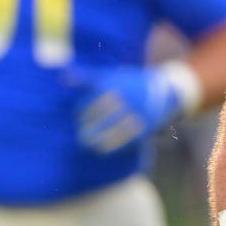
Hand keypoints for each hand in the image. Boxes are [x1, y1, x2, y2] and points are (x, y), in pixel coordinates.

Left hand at [71, 62, 196, 153]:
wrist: (163, 90)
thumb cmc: (128, 83)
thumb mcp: (109, 75)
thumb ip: (86, 77)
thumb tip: (62, 76)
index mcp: (116, 84)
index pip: (93, 100)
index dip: (81, 111)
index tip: (75, 117)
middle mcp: (127, 98)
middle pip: (102, 116)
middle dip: (88, 127)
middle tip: (79, 135)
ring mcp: (138, 112)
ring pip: (114, 129)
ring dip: (99, 139)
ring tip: (87, 145)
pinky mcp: (146, 125)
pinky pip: (127, 138)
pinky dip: (113, 146)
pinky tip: (102, 150)